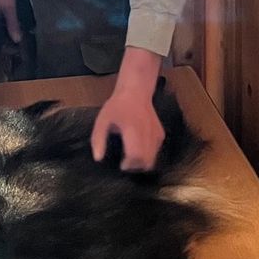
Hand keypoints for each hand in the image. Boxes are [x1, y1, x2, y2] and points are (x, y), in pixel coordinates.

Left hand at [91, 48, 163, 170]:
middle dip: (135, 166)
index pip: (136, 156)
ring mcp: (157, 135)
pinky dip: (148, 154)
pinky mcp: (161, 135)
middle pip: (146, 162)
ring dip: (142, 162)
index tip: (120, 165)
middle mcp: (148, 135)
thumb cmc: (117, 106)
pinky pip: (156, 151)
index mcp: (132, 131)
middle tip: (125, 162)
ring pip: (153, 159)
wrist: (136, 92)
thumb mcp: (102, 120)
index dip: (128, 165)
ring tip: (130, 156)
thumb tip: (98, 158)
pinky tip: (138, 147)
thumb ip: (98, 139)